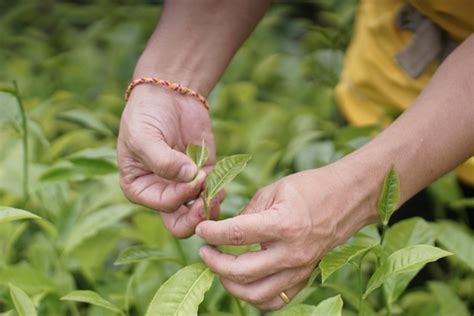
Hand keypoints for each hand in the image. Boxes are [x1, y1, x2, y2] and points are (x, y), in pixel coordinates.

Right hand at [117, 84, 220, 237]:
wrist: (169, 95)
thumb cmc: (147, 115)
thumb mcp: (144, 135)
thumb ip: (162, 159)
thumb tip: (188, 176)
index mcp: (139, 188)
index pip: (162, 206)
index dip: (180, 197)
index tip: (193, 177)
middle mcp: (160, 192)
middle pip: (179, 223)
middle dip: (195, 217)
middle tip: (208, 203)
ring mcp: (183, 187)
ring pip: (198, 214)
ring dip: (210, 206)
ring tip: (217, 189)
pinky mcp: (203, 177)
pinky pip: (213, 195)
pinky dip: (219, 192)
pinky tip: (221, 182)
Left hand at [196, 166, 378, 309]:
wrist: (347, 199)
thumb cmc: (310, 188)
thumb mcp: (274, 190)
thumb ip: (248, 212)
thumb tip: (225, 231)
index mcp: (283, 224)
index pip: (236, 235)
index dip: (211, 233)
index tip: (201, 230)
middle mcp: (292, 252)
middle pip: (242, 271)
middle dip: (214, 263)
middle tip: (204, 252)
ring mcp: (300, 269)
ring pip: (256, 294)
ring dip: (230, 284)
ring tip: (220, 268)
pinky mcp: (305, 277)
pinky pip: (275, 300)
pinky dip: (255, 296)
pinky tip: (245, 281)